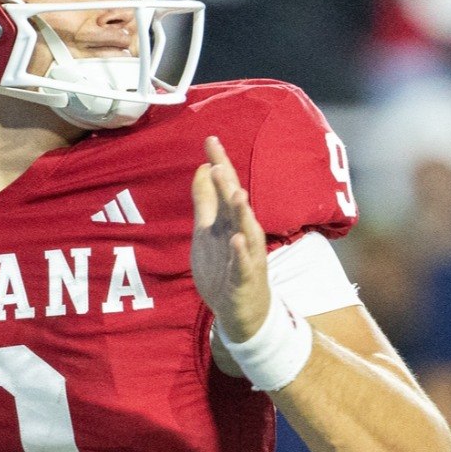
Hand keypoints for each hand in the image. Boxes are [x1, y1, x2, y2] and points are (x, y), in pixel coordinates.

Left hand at [190, 136, 270, 341]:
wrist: (241, 312)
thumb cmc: (225, 267)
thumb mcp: (208, 231)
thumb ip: (206, 201)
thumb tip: (204, 167)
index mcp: (230, 221)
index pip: (226, 187)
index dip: (220, 164)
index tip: (211, 139)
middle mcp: (242, 234)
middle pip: (236, 206)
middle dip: (228, 184)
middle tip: (218, 162)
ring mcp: (246, 257)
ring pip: (245, 231)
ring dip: (241, 213)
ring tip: (236, 193)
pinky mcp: (245, 280)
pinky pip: (243, 265)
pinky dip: (240, 253)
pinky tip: (236, 239)